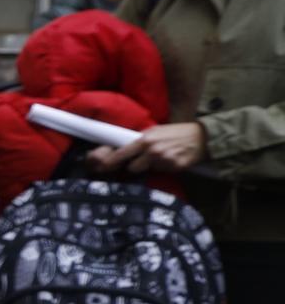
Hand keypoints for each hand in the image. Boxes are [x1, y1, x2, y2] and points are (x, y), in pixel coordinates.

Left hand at [83, 121, 206, 175]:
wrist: (202, 137)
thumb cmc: (176, 132)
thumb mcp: (156, 132)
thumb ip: (141, 141)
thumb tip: (126, 150)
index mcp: (145, 140)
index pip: (123, 153)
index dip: (111, 161)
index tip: (101, 167)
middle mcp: (152, 151)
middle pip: (133, 167)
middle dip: (135, 166)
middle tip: (144, 160)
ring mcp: (164, 160)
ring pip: (148, 170)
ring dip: (152, 166)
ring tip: (163, 156)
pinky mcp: (174, 168)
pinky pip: (163, 172)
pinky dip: (165, 167)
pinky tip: (173, 159)